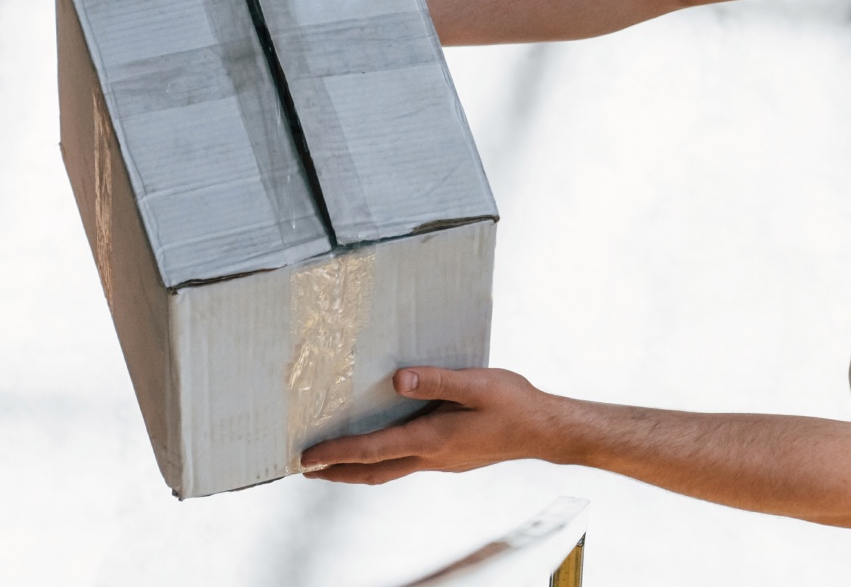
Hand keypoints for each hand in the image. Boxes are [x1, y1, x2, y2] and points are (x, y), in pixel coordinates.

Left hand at [300, 367, 575, 484]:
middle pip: (372, 471)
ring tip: (332, 464)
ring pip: (387, 470)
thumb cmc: (515, 406)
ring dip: (356, 469)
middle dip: (336, 471)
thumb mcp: (478, 384)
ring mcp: (440, 461)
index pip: (373, 450)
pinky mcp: (450, 458)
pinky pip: (405, 464)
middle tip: (305, 469)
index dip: (337, 453)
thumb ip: (438, 381)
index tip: (307, 458)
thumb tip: (399, 378)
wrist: (544, 432)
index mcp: (432, 439)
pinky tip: (381, 449)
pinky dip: (381, 461)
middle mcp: (431, 456)